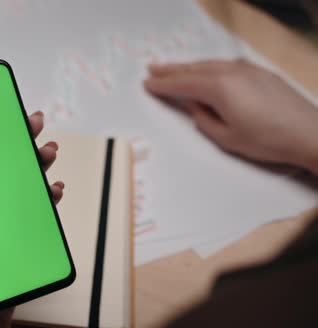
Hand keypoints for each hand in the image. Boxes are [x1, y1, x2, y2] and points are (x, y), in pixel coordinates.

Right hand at [144, 59, 317, 173]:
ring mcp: (248, 70)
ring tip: (173, 69)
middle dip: (172, 70)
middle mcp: (232, 72)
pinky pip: (225, 65)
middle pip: (194, 69)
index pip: (183, 84)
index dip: (163, 85)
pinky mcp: (260, 73)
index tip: (147, 84)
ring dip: (189, 67)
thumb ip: (204, 119)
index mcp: (219, 88)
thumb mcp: (226, 136)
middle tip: (153, 69)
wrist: (308, 134)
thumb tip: (195, 106)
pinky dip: (208, 67)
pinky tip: (205, 71)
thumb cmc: (268, 140)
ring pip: (210, 64)